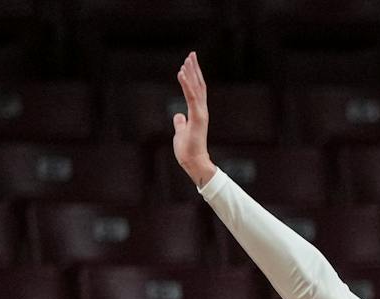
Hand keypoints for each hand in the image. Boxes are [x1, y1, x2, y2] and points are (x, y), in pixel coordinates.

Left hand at [171, 52, 214, 186]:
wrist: (193, 162)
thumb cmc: (188, 150)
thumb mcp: (181, 132)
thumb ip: (181, 123)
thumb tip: (178, 116)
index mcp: (198, 112)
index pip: (197, 91)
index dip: (194, 76)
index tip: (190, 63)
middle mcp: (201, 110)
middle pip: (199, 85)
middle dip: (195, 69)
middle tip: (191, 54)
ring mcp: (200, 113)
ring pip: (196, 88)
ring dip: (192, 73)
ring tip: (188, 59)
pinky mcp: (197, 117)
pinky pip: (191, 97)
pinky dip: (186, 84)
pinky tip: (182, 73)